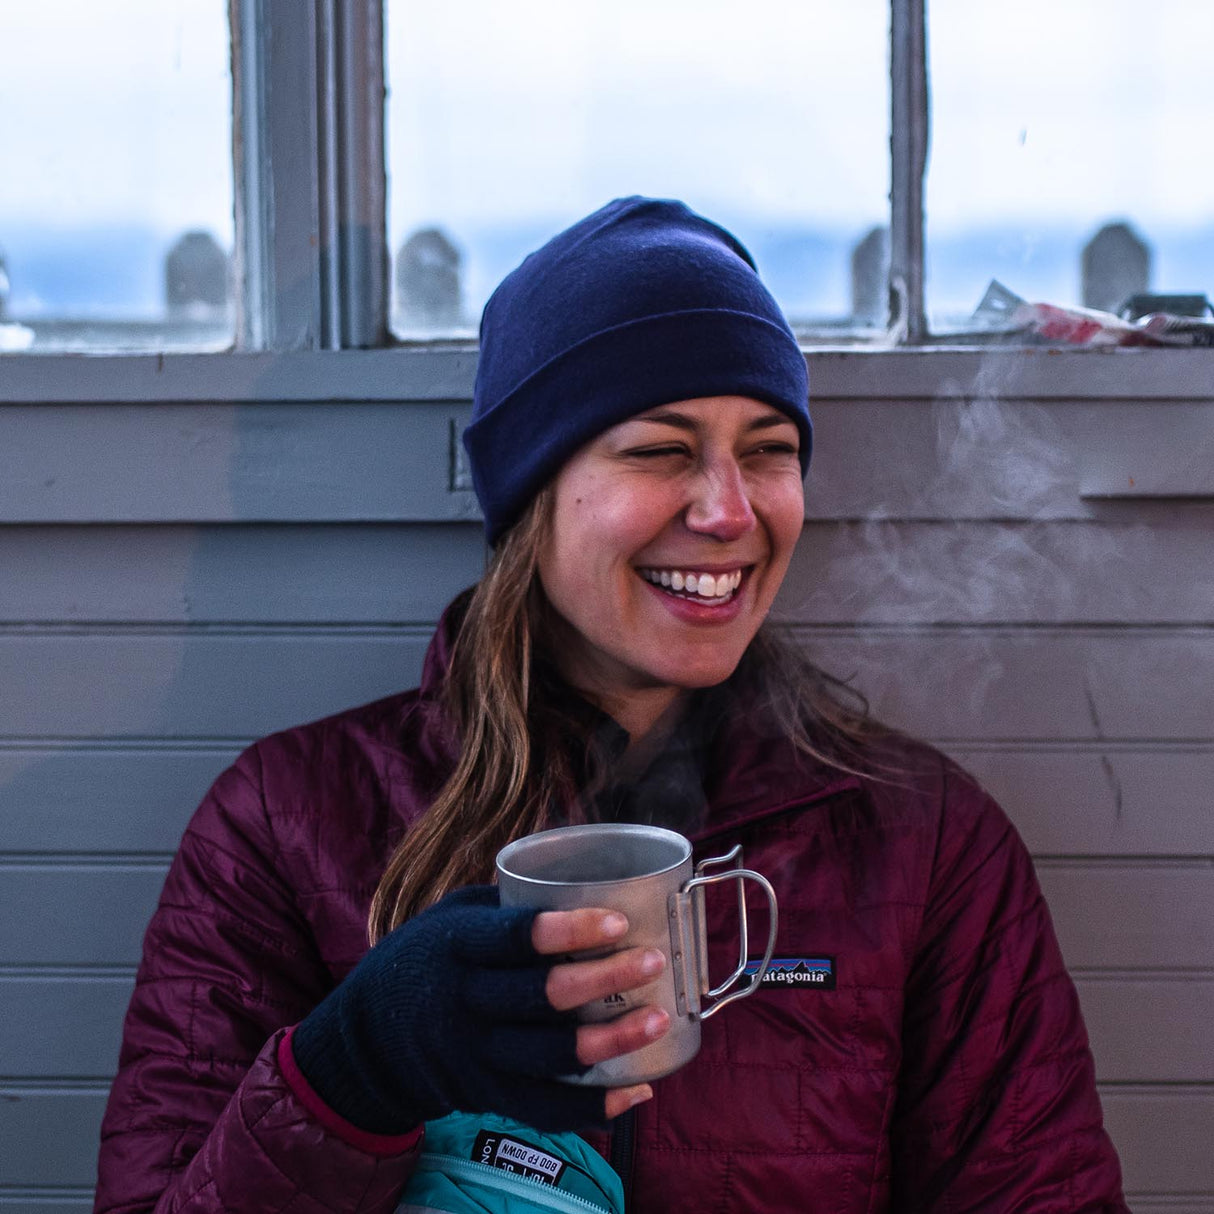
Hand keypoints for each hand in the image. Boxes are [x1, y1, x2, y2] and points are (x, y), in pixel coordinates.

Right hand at [292, 887, 667, 1132]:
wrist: (367, 1038)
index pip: (514, 938)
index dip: (569, 930)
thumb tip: (585, 881)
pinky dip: (596, 1104)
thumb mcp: (452, 915)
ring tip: (660, 1015)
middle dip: (606, 978)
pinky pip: (546, 1107)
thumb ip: (508, 903)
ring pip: (551, 1056)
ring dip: (613, 1039)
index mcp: (455, 947)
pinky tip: (640, 1087)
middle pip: (542, 996)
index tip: (618, 920)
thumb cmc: (425, 958)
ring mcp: (475, 1055)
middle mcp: (464, 1003)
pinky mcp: (486, 1095)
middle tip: (655, 960)